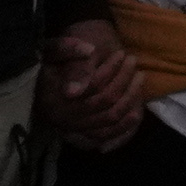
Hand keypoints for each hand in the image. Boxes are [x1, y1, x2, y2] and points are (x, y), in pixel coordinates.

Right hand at [35, 17, 148, 150]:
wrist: (45, 83)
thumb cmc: (52, 62)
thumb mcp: (53, 48)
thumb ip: (67, 48)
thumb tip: (90, 50)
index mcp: (52, 94)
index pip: (93, 84)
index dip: (111, 68)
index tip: (121, 53)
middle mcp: (62, 115)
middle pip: (104, 101)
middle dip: (124, 80)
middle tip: (134, 62)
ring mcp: (72, 129)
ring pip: (110, 117)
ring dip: (130, 98)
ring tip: (140, 77)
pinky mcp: (81, 137)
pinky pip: (108, 135)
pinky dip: (125, 124)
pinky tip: (136, 110)